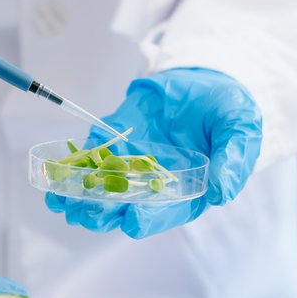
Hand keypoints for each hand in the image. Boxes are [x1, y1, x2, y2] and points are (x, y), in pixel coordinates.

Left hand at [45, 67, 261, 237]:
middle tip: (84, 213)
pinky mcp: (115, 139)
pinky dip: (73, 163)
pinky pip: (91, 154)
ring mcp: (132, 163)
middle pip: (126, 207)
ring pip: (101, 187)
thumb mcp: (241, 128)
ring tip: (60, 198)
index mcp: (188, 190)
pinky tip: (55, 170)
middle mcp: (155, 184)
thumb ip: (233, 160)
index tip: (132, 219)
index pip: (166, 212)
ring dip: (79, 195)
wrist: (205, 77)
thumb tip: (222, 193)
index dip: (149, 218)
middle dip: (103, 212)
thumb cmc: (228, 109)